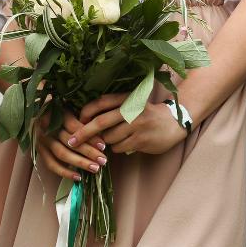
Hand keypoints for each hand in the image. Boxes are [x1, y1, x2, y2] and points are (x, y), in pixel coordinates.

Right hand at [36, 112, 109, 180]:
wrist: (38, 116)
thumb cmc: (61, 114)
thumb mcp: (72, 111)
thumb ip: (83, 121)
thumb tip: (102, 138)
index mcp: (56, 113)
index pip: (74, 126)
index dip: (89, 136)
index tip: (103, 146)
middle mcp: (47, 127)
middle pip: (69, 141)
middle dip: (88, 152)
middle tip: (103, 160)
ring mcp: (41, 140)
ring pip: (61, 153)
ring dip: (79, 162)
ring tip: (95, 168)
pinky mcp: (39, 151)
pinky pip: (51, 164)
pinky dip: (64, 172)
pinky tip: (78, 177)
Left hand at [70, 94, 188, 155]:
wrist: (174, 122)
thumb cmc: (146, 113)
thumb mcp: (131, 104)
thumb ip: (112, 108)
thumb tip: (84, 119)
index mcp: (126, 98)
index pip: (100, 102)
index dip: (85, 112)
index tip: (76, 120)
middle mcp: (131, 110)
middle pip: (101, 122)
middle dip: (83, 133)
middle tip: (71, 141)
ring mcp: (137, 125)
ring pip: (109, 138)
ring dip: (104, 142)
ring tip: (109, 140)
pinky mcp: (141, 139)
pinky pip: (119, 147)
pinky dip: (116, 148)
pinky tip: (123, 144)